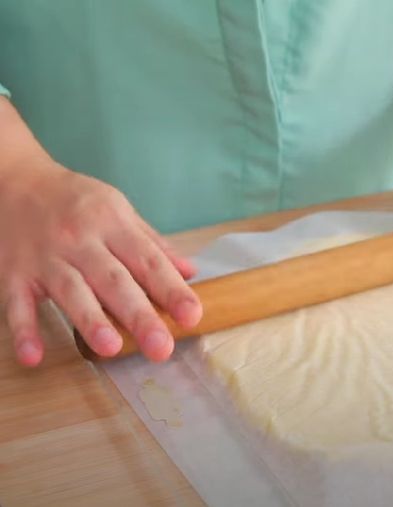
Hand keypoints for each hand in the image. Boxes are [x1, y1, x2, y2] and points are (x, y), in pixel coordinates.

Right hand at [0, 153, 201, 365]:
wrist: (15, 181)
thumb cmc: (77, 202)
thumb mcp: (119, 211)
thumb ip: (153, 244)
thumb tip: (189, 272)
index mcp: (112, 223)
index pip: (148, 260)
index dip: (172, 289)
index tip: (192, 315)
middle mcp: (80, 240)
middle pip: (113, 280)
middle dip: (139, 314)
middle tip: (161, 347)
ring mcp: (45, 257)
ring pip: (70, 290)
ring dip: (90, 320)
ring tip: (111, 348)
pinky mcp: (13, 273)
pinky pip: (16, 304)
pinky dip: (23, 331)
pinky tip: (34, 356)